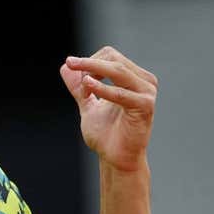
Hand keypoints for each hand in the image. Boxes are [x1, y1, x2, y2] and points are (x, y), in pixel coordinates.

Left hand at [60, 46, 157, 172]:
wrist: (116, 158)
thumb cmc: (106, 134)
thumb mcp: (88, 104)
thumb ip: (78, 86)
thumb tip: (66, 66)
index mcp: (134, 77)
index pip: (110, 55)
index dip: (89, 63)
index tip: (79, 83)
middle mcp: (144, 81)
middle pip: (113, 58)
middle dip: (89, 66)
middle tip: (76, 78)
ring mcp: (147, 92)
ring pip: (118, 70)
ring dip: (92, 73)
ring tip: (82, 86)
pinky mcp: (146, 106)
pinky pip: (121, 93)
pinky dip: (102, 89)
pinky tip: (88, 89)